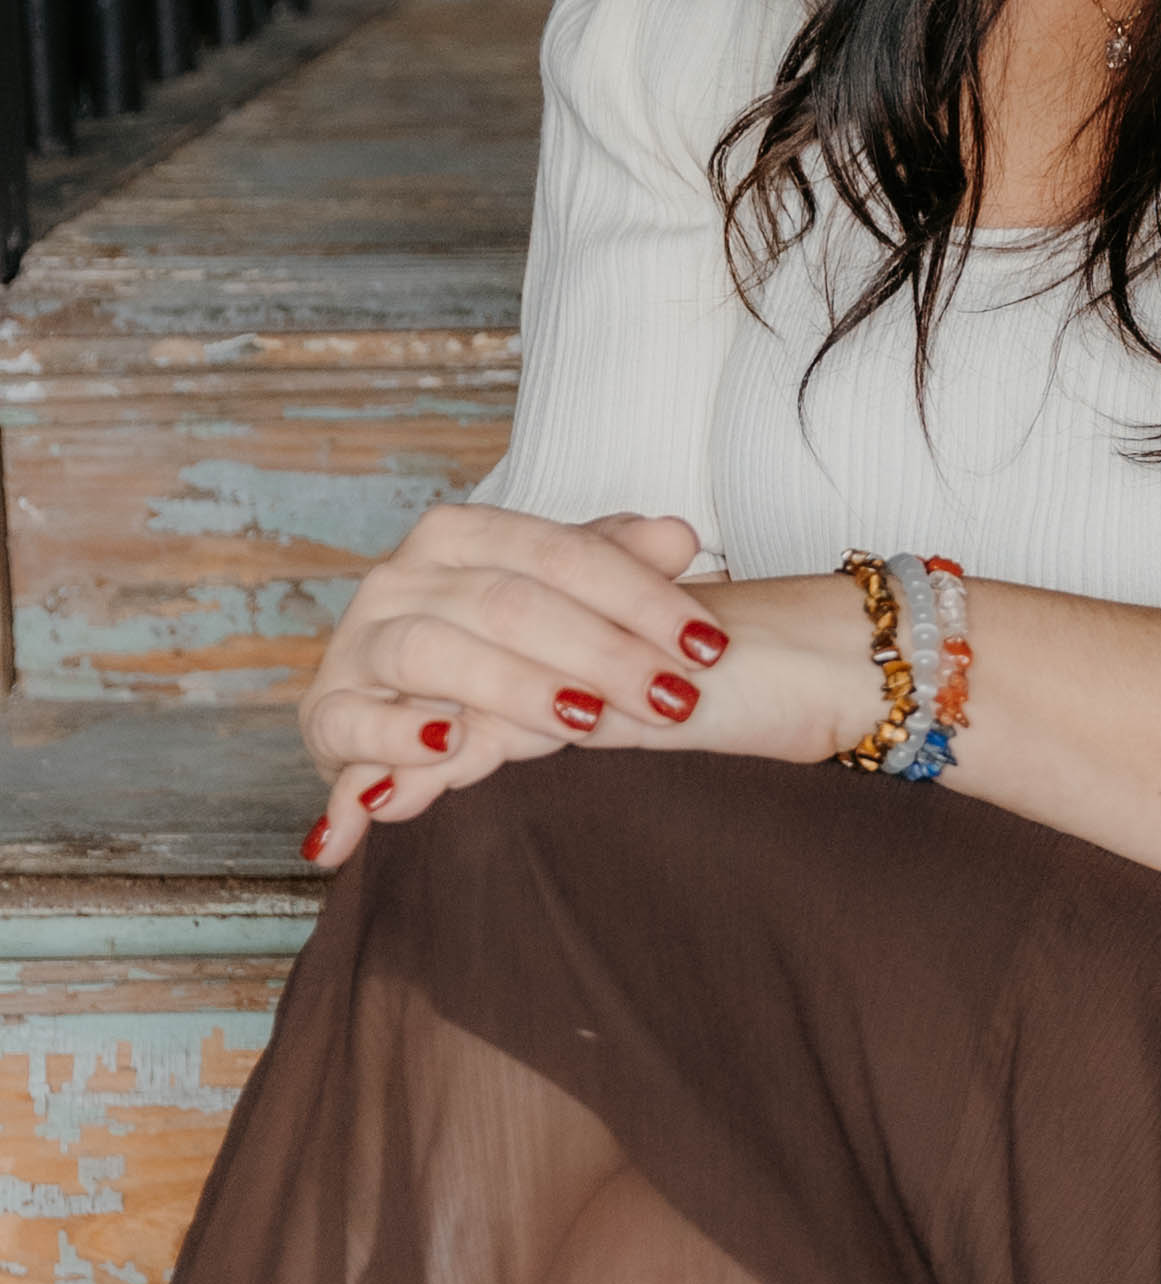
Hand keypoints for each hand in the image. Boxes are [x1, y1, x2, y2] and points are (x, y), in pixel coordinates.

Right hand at [299, 504, 719, 868]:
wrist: (388, 702)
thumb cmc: (489, 648)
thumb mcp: (557, 601)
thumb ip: (612, 565)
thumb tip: (679, 536)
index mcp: (461, 534)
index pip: (563, 554)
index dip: (641, 598)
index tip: (708, 647)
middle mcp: (403, 576)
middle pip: (509, 603)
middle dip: (601, 653)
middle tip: (673, 699)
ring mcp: (360, 642)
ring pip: (436, 652)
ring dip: (514, 690)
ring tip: (583, 723)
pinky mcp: (329, 711)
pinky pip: (354, 722)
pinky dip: (397, 738)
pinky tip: (448, 749)